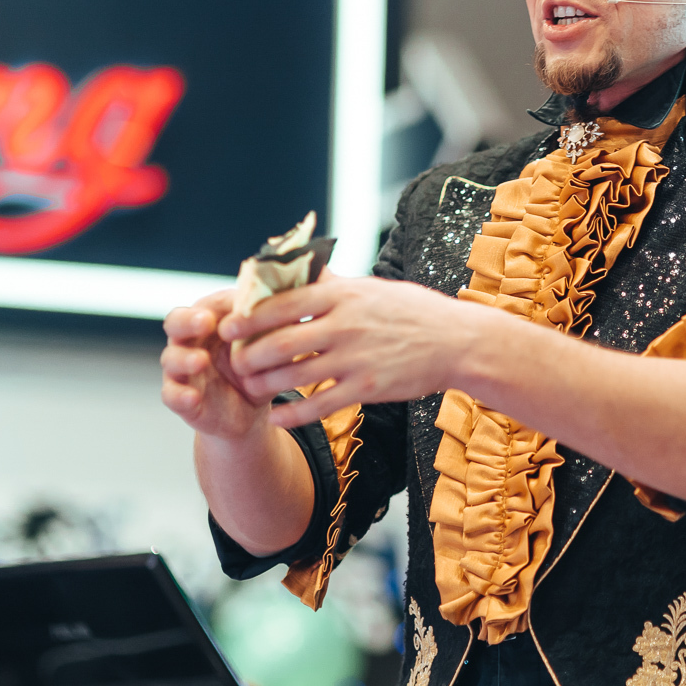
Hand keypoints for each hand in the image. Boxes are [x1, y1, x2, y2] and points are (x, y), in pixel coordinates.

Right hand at [160, 290, 266, 438]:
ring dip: (185, 359)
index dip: (217, 302)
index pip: (207, 303)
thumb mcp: (272, 346)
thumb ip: (278, 325)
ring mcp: (183, 369)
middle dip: (188, 321)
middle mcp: (191, 341)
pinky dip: (180, 396)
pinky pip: (171, 395)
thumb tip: (299, 304)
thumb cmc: (258, 367)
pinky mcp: (181, 398)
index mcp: (212, 321)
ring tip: (201, 362)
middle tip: (206, 322)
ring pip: (171, 358)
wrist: (250, 412)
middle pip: (176, 322)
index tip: (235, 303)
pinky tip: (192, 397)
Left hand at [219, 275, 493, 425]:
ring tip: (250, 388)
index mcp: (344, 294)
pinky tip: (277, 418)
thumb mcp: (372, 286)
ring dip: (265, 384)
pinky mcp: (367, 387)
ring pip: (294, 375)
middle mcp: (345, 325)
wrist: (457, 342)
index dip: (249, 316)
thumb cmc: (414, 311)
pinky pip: (320, 404)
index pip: (283, 302)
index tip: (227, 325)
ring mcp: (356, 358)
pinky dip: (293, 414)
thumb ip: (332, 282)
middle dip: (250, 354)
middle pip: (281, 341)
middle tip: (234, 362)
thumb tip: (295, 267)